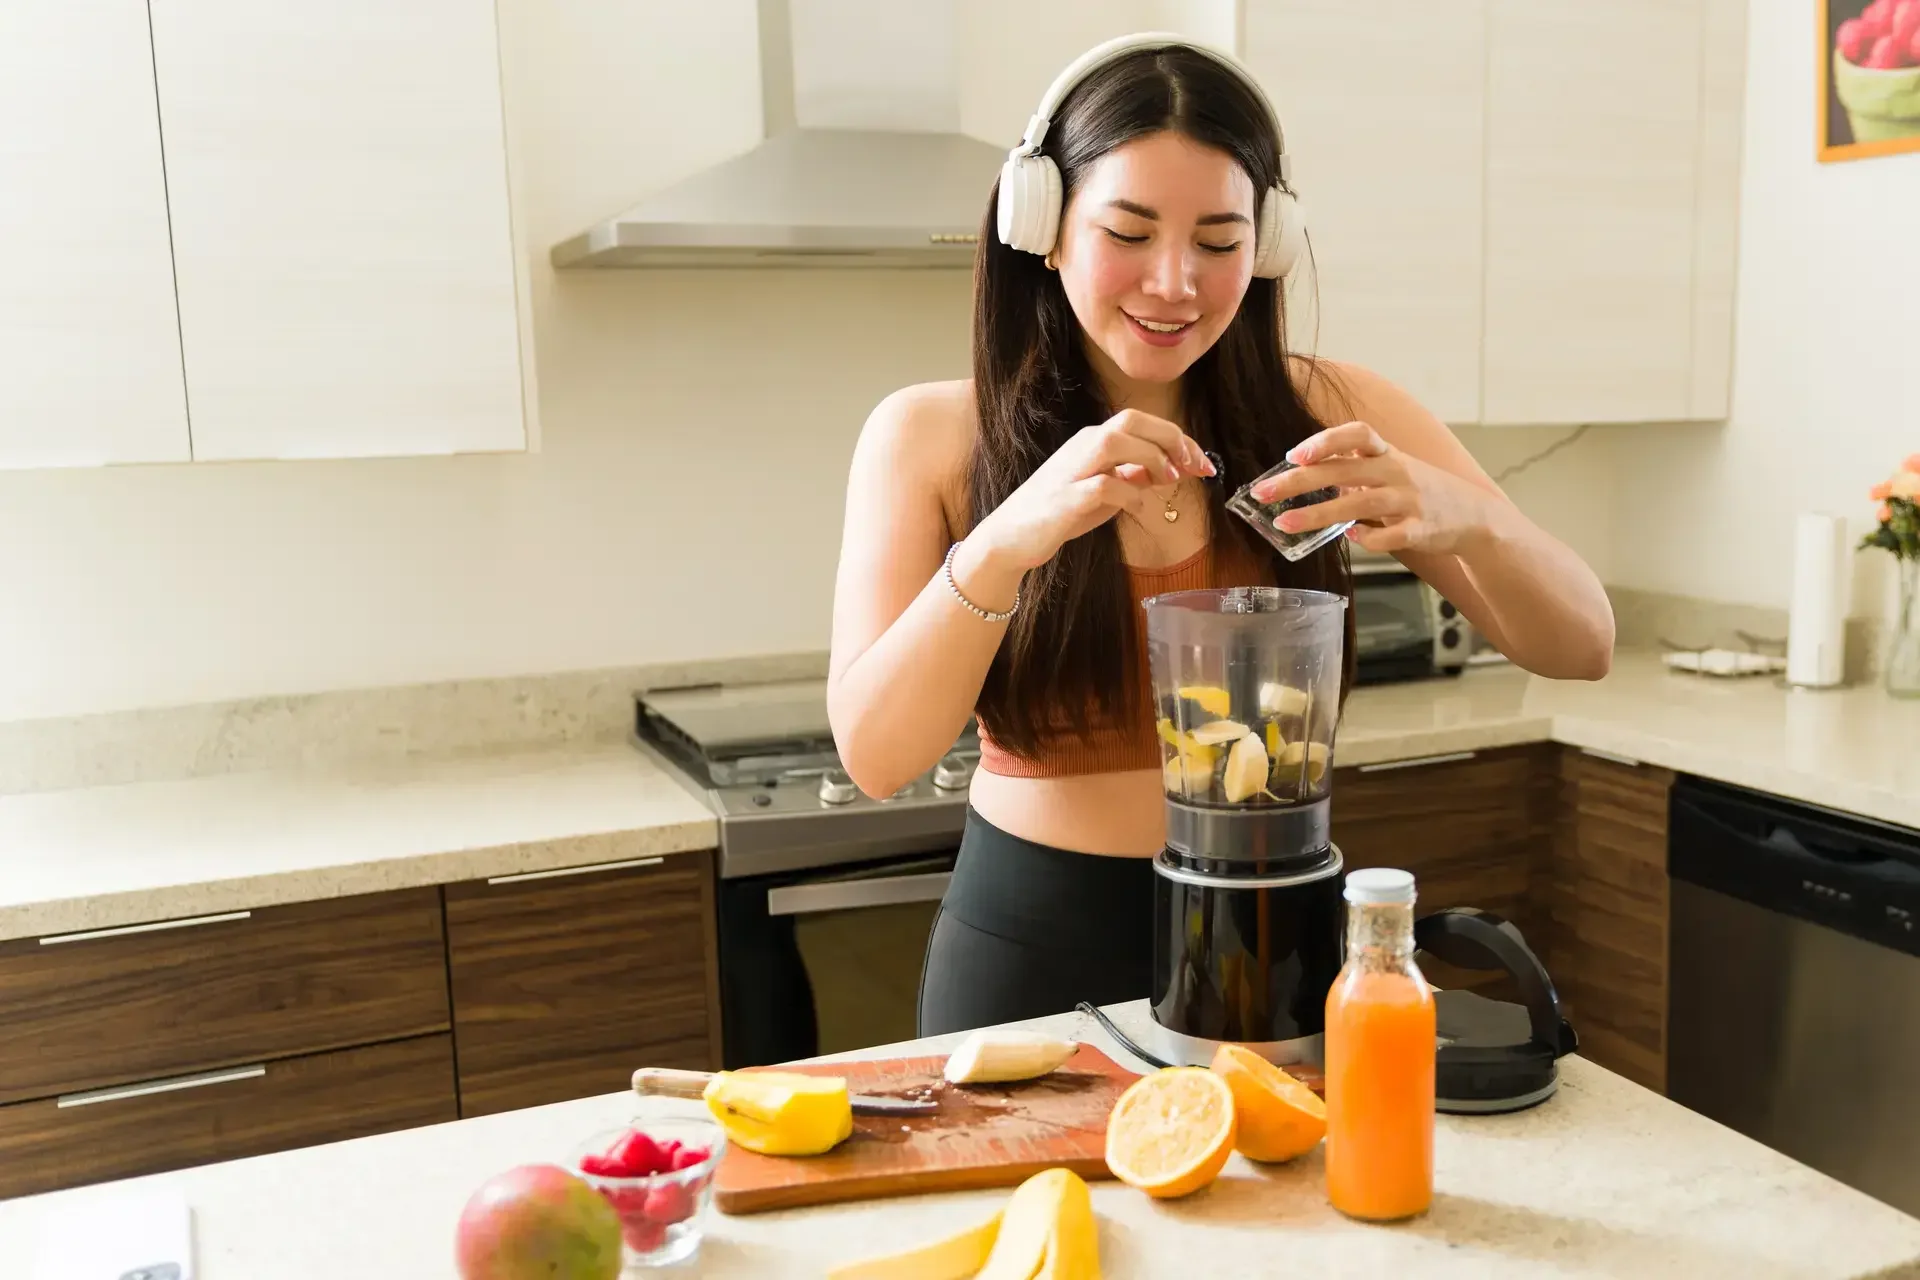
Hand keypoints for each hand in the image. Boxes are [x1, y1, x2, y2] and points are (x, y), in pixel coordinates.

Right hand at [968, 410, 1215, 572]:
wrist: (1010, 537)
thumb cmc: (1059, 514)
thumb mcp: (1106, 493)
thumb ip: (1134, 478)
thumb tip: (1170, 469)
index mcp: (1093, 441)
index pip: (1142, 423)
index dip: (1178, 439)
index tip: (1203, 463)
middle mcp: (1082, 447)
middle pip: (1131, 420)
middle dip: (1170, 438)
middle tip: (1192, 466)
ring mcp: (1072, 470)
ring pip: (1115, 441)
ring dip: (1149, 456)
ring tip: (1168, 479)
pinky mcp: (1064, 498)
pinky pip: (1102, 485)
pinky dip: (1127, 494)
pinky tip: (1137, 507)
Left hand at [1251, 421, 1491, 554]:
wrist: (1473, 516)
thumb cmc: (1420, 491)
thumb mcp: (1389, 470)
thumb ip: (1352, 470)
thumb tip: (1303, 473)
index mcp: (1387, 454)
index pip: (1356, 434)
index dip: (1325, 440)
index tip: (1293, 454)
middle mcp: (1397, 472)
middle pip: (1344, 471)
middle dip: (1300, 481)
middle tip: (1264, 492)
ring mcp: (1410, 500)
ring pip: (1359, 505)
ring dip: (1318, 514)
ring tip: (1285, 523)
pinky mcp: (1421, 529)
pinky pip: (1389, 535)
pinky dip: (1368, 538)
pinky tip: (1350, 537)